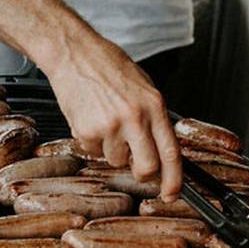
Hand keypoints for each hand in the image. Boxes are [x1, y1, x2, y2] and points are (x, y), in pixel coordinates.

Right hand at [41, 39, 183, 200]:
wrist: (74, 53)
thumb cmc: (107, 66)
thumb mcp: (143, 86)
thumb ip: (153, 117)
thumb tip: (160, 148)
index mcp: (154, 105)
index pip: (171, 152)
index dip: (174, 180)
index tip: (172, 194)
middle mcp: (135, 118)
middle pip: (146, 167)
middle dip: (142, 172)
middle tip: (136, 165)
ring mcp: (110, 126)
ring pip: (116, 160)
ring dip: (112, 149)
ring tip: (105, 121)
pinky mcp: (86, 131)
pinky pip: (93, 151)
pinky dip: (92, 141)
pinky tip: (91, 118)